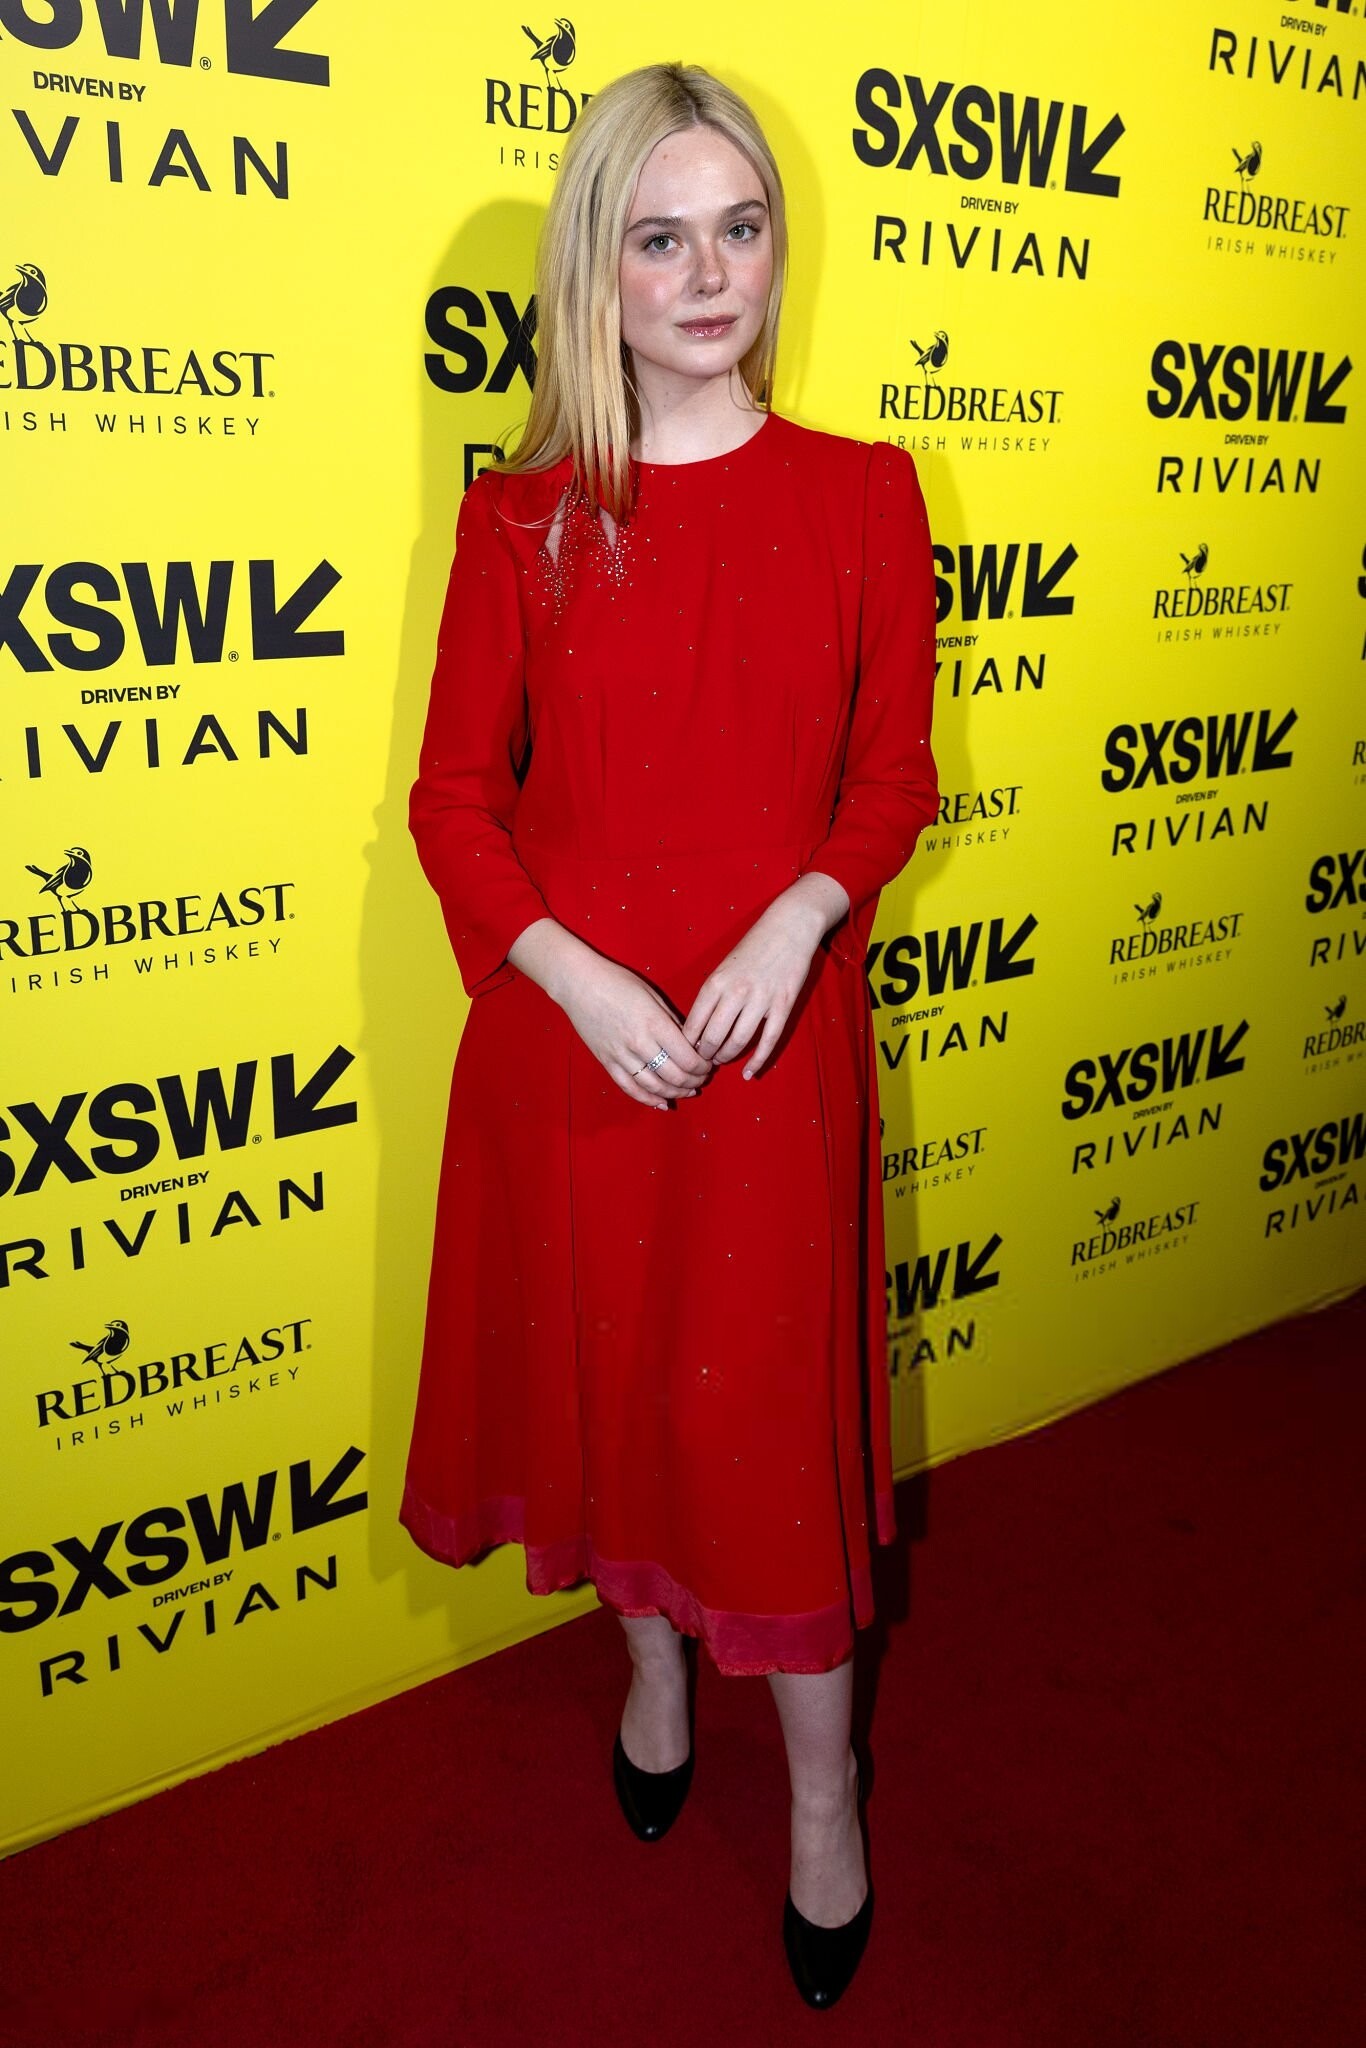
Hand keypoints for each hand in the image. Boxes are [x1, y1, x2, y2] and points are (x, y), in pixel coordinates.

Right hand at [557, 955, 714, 1109]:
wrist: (579, 984)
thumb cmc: (617, 982)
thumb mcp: (653, 995)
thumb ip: (672, 1021)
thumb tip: (691, 1042)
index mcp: (655, 1024)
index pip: (687, 1057)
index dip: (702, 1067)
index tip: (708, 1065)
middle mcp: (639, 1043)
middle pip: (674, 1076)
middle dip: (693, 1081)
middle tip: (702, 1079)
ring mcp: (621, 1055)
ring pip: (654, 1086)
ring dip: (675, 1093)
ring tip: (687, 1092)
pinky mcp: (607, 1062)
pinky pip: (630, 1088)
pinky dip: (648, 1099)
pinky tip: (662, 1103)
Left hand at [681, 889, 829, 1080]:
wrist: (789, 926)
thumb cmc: (753, 946)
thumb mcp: (724, 967)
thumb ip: (712, 995)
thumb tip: (699, 1026)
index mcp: (716, 982)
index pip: (694, 1023)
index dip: (688, 1044)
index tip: (686, 1052)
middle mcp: (736, 992)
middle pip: (714, 1037)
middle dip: (706, 1055)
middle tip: (704, 1061)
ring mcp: (761, 1000)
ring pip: (738, 1041)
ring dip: (727, 1056)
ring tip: (722, 1060)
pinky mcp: (783, 1005)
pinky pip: (768, 1041)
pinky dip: (758, 1061)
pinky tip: (750, 1073)